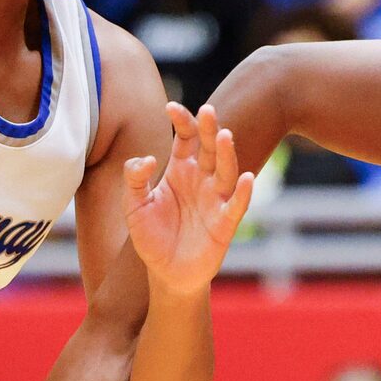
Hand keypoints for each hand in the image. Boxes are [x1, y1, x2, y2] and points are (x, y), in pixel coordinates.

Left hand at [123, 102, 251, 301]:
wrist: (166, 273)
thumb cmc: (151, 237)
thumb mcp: (133, 206)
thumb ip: (134, 179)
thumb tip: (148, 159)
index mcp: (181, 169)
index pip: (186, 138)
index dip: (182, 121)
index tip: (171, 107)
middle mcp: (202, 180)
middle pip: (210, 148)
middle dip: (209, 129)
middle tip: (208, 110)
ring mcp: (216, 200)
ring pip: (227, 171)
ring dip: (227, 154)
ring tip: (224, 135)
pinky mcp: (225, 224)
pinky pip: (237, 205)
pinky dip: (244, 193)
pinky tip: (247, 178)